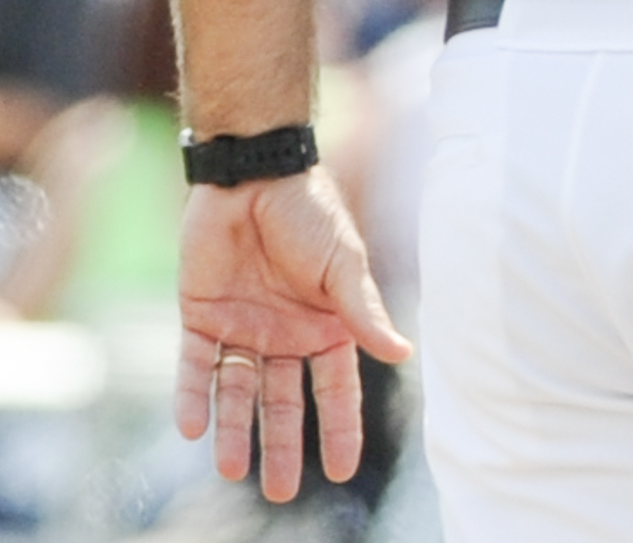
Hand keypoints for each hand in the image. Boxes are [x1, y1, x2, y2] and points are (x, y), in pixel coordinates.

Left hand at [176, 169, 411, 501]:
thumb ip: (364, 311)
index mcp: (328, 324)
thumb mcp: (344, 264)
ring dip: (235, 431)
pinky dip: (193, 395)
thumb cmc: (310, 212)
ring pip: (240, 392)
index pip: (336, 388)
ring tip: (232, 471)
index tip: (338, 472)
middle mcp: (286, 333)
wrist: (253, 175)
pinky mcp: (201, 316)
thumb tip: (403, 353)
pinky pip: (195, 366)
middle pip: (285, 401)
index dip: (338, 429)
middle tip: (278, 492)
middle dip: (283, 445)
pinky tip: (193, 426)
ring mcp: (243, 327)